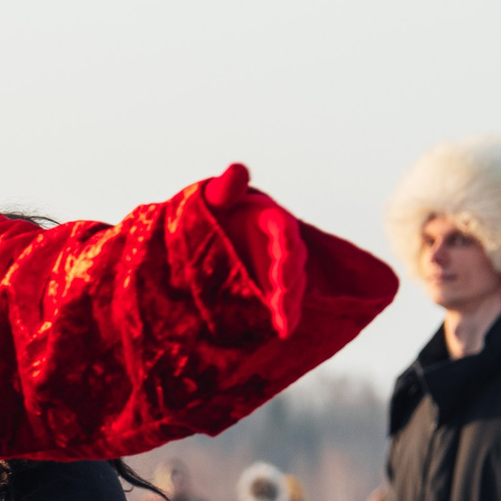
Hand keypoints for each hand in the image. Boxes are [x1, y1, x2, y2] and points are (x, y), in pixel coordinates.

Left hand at [201, 163, 307, 338]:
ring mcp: (279, 268)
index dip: (285, 240)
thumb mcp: (212, 200)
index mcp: (269, 217)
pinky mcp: (274, 290)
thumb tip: (237, 168)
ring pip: (294, 284)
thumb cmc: (210, 213)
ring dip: (290, 300)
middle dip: (289, 275)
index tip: (282, 252)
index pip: (283, 227)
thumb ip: (225, 189)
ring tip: (282, 317)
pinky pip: (286, 303)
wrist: (206, 239)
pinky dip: (287, 316)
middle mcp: (280, 243)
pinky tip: (284, 331)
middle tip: (282, 290)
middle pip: (294, 258)